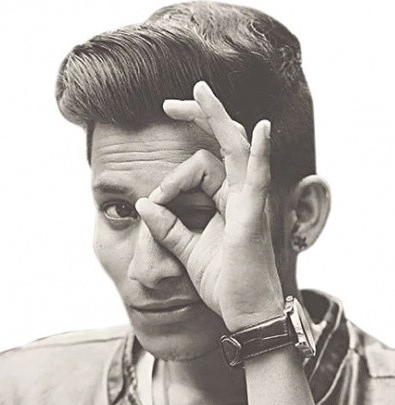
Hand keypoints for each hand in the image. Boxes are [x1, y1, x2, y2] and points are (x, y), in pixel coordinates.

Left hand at [135, 81, 283, 331]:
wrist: (245, 313)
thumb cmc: (224, 284)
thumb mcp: (187, 252)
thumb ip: (167, 228)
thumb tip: (143, 204)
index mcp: (227, 201)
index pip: (202, 165)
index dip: (171, 175)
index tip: (153, 202)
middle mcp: (241, 195)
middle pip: (223, 143)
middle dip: (198, 117)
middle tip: (169, 102)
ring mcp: (250, 204)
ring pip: (236, 149)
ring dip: (218, 118)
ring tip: (200, 91)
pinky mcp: (252, 219)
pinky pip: (257, 181)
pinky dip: (260, 153)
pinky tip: (261, 129)